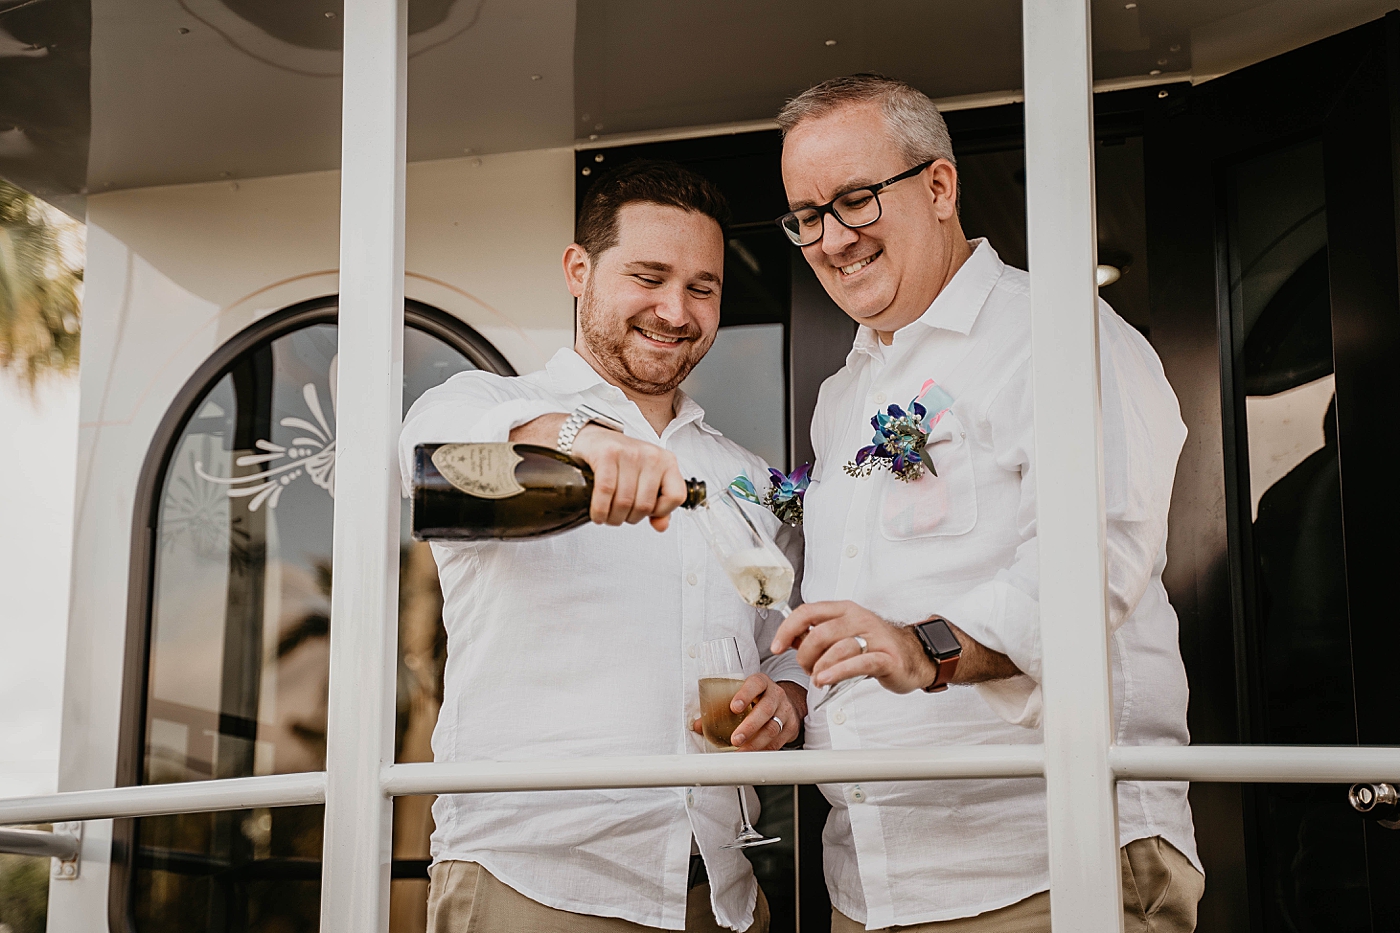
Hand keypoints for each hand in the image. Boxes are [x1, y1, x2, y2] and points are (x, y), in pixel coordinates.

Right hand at [566, 423, 687, 530]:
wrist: (595, 440)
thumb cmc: (621, 462)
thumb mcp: (645, 481)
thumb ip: (658, 505)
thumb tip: (661, 526)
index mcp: (667, 462)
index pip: (676, 496)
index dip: (660, 512)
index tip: (647, 512)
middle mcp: (651, 455)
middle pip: (645, 505)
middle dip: (629, 518)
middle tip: (620, 516)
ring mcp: (629, 453)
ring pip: (624, 502)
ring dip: (613, 517)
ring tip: (608, 516)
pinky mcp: (607, 454)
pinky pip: (606, 491)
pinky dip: (600, 509)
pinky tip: (598, 513)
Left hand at [691, 674, 804, 749]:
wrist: (784, 704)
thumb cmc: (757, 699)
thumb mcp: (742, 696)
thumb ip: (720, 708)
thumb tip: (697, 725)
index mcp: (761, 683)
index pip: (755, 684)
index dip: (744, 694)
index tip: (733, 707)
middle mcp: (775, 694)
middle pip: (765, 709)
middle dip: (749, 726)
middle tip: (734, 739)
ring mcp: (785, 710)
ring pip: (773, 727)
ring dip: (755, 742)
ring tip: (741, 751)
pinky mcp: (790, 727)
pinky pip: (778, 740)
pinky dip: (764, 749)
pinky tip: (753, 754)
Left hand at [770, 600, 938, 693]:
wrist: (914, 656)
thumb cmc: (874, 646)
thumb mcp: (843, 635)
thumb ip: (816, 635)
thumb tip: (788, 639)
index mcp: (844, 610)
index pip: (807, 611)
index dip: (787, 629)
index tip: (776, 646)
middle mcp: (858, 618)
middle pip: (819, 633)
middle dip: (805, 656)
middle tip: (807, 669)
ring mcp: (874, 636)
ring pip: (837, 648)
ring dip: (820, 667)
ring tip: (818, 679)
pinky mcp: (886, 657)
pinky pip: (858, 663)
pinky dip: (837, 672)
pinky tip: (825, 679)